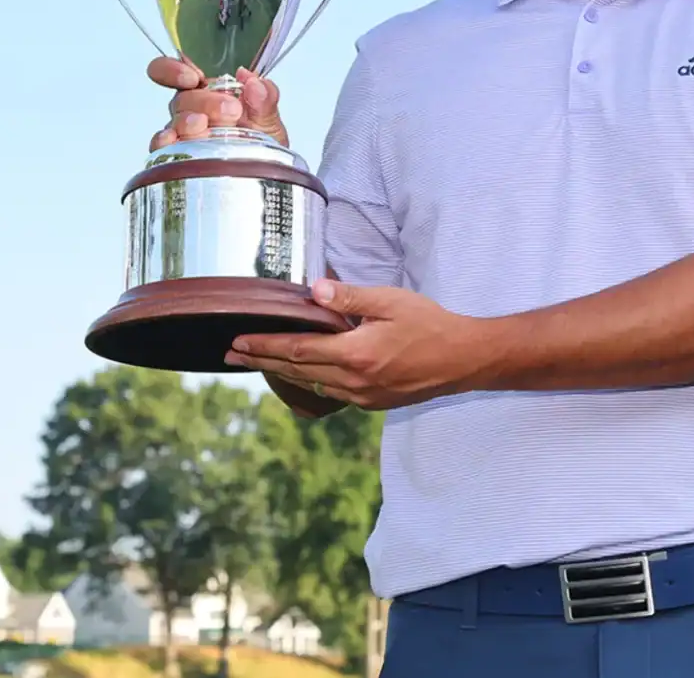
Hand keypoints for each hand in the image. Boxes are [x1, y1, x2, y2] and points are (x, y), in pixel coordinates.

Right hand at [147, 56, 286, 149]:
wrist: (263, 178)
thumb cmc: (261, 146)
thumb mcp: (269, 120)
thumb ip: (265, 97)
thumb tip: (254, 81)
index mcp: (210, 93)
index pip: (179, 72)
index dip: (175, 70)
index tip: (192, 78)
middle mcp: (192, 110)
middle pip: (182, 97)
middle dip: (204, 101)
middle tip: (231, 110)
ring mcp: (183, 134)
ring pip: (174, 121)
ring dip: (187, 121)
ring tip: (205, 126)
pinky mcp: (176, 157)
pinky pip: (162, 147)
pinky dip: (164, 142)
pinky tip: (172, 140)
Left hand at [225, 281, 492, 410]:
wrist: (463, 359)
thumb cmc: (430, 324)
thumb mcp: (390, 301)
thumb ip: (349, 297)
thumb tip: (311, 291)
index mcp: (355, 354)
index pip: (297, 350)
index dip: (264, 345)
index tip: (237, 340)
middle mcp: (353, 381)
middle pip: (295, 371)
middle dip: (261, 360)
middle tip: (231, 353)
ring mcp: (362, 396)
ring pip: (310, 385)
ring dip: (281, 373)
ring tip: (257, 362)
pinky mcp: (372, 403)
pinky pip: (330, 394)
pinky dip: (308, 382)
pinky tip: (299, 374)